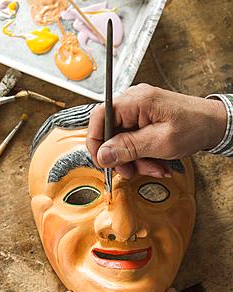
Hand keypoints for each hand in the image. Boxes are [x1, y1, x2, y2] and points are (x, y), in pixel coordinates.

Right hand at [87, 84, 225, 177]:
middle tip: (131, 171)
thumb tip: (103, 154)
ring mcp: (138, 110)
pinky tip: (155, 162)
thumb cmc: (194, 127)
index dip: (96, 141)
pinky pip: (133, 139)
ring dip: (134, 159)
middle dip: (121, 156)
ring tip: (153, 168)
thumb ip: (129, 147)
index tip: (103, 161)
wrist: (214, 124)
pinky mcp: (143, 119)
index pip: (99, 116)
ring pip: (121, 139)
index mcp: (136, 101)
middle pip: (110, 131)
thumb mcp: (161, 142)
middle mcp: (133, 102)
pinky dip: (141, 155)